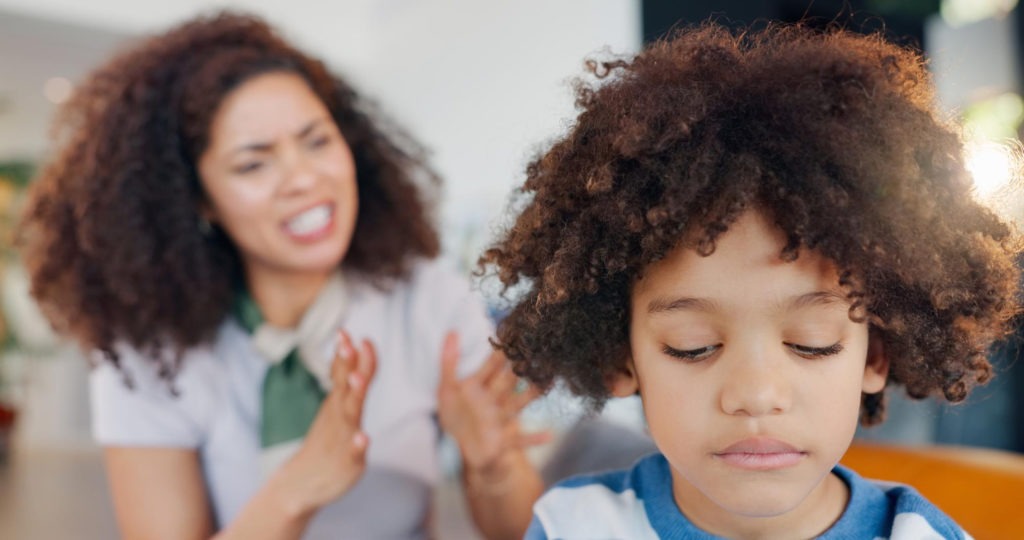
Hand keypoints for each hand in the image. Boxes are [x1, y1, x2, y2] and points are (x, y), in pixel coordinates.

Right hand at [272, 330, 376, 517]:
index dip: (351, 354)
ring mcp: (344, 438)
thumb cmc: (328, 440)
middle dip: (349, 365)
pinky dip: (358, 444)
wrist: (303, 482)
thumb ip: (348, 377)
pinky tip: (364, 438)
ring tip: (357, 380)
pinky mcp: (348, 462)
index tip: (348, 332)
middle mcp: (340, 416)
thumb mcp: (338, 405)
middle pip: (346, 387)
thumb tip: (355, 345)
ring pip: (349, 414)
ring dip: (353, 396)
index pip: (347, 372)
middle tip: (349, 343)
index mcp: (340, 402)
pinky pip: (354, 452)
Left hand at [437, 332, 547, 475]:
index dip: (501, 351)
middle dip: (520, 368)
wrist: (458, 450)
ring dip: (531, 395)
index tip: (514, 334)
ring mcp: (498, 420)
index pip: (492, 365)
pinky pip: (518, 440)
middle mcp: (492, 400)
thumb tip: (452, 331)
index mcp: (478, 387)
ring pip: (517, 404)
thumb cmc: (454, 417)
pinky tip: (549, 435)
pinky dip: (533, 438)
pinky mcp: (500, 440)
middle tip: (536, 351)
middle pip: (508, 381)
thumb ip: (448, 362)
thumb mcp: (446, 390)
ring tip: (547, 384)